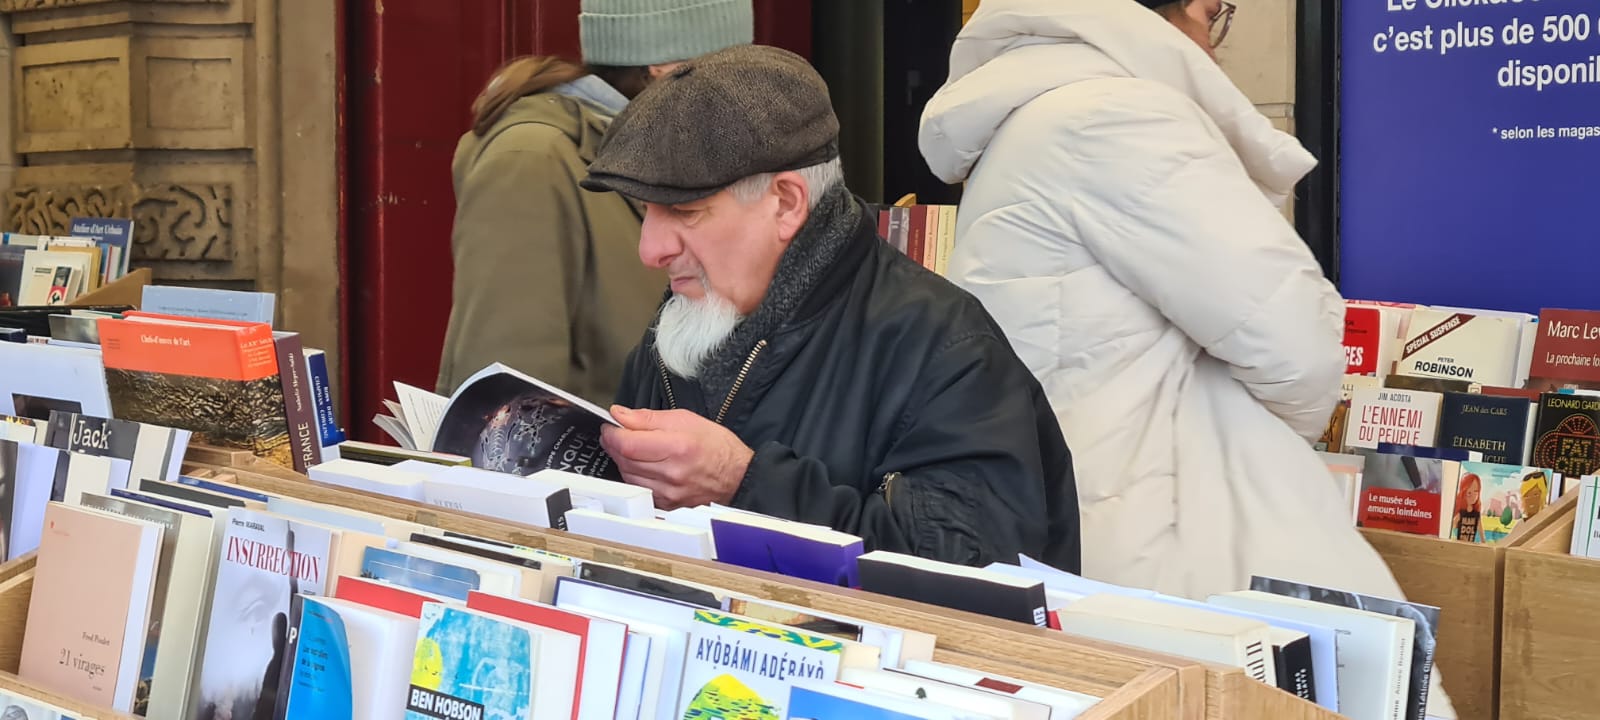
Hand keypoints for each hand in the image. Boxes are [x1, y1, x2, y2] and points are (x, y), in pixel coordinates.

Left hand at [599, 406, 754, 509]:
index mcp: (677, 447)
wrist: (738, 477)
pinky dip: (634, 476)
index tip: (609, 426)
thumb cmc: (717, 446)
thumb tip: (620, 415)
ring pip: (628, 477)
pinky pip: (639, 489)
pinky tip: (640, 466)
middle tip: (615, 434)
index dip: (612, 434)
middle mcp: (672, 474)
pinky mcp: (668, 505)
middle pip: (624, 461)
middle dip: (614, 445)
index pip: (628, 444)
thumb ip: (649, 417)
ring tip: (629, 448)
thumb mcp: (686, 419)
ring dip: (622, 461)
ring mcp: (669, 493)